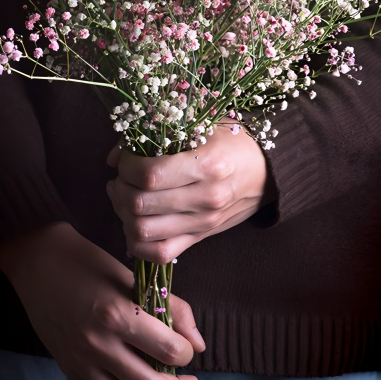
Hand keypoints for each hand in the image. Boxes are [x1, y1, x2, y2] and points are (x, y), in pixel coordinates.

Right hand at [0, 222, 204, 379]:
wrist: (38, 262)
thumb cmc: (88, 262)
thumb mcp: (132, 276)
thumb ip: (171, 307)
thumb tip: (199, 344)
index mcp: (118, 312)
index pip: (168, 350)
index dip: (187, 353)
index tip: (189, 347)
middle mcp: (98, 343)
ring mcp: (81, 361)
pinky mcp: (70, 369)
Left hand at [106, 122, 276, 263]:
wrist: (266, 172)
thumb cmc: (232, 142)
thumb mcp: (201, 125)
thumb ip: (157, 134)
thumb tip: (114, 156)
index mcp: (207, 164)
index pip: (149, 175)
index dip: (126, 166)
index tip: (126, 157)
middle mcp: (206, 198)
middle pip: (141, 204)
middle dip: (120, 187)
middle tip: (121, 176)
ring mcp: (203, 222)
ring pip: (143, 231)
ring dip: (123, 213)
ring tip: (124, 196)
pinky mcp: (200, 238)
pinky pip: (159, 254)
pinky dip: (137, 242)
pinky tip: (134, 222)